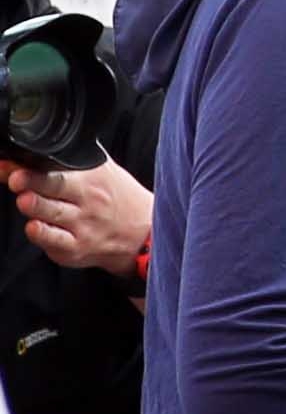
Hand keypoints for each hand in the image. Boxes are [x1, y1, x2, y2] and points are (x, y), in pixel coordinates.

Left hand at [0, 157, 153, 276]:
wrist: (145, 231)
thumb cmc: (116, 198)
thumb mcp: (98, 172)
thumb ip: (58, 165)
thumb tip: (11, 163)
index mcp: (92, 178)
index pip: (60, 171)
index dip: (35, 170)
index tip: (17, 169)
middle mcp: (88, 202)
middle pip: (55, 190)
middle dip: (32, 184)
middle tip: (17, 181)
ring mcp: (83, 227)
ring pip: (51, 217)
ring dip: (35, 209)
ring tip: (25, 202)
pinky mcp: (76, 250)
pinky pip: (53, 243)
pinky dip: (41, 235)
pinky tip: (35, 227)